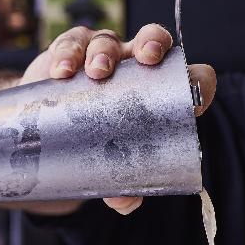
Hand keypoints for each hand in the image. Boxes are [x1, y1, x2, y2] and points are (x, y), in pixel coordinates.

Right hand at [22, 24, 215, 214]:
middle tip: (147, 59)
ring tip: (96, 73)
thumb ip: (122, 186)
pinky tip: (62, 72)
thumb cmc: (96, 146)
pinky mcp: (71, 51)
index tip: (191, 101)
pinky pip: (72, 43)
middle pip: (154, 42)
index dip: (196, 84)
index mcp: (160, 93)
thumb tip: (125, 203)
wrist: (48, 134)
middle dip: (154, 44)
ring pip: (110, 40)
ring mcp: (105, 56)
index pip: (190, 79)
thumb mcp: (112, 167)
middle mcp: (136, 68)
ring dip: (105, 52)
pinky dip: (68, 54)